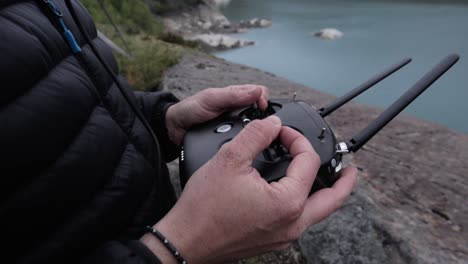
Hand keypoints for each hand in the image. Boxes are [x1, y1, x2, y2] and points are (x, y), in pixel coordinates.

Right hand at [142, 116, 356, 262]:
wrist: (186, 240)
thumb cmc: (204, 208)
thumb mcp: (229, 160)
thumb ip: (256, 135)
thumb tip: (272, 124)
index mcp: (287, 203)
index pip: (308, 162)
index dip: (297, 140)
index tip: (281, 132)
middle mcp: (292, 224)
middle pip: (332, 200)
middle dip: (344, 181)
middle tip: (351, 168)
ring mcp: (283, 236)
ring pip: (319, 213)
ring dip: (328, 194)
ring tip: (331, 180)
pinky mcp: (273, 241)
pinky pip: (301, 221)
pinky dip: (307, 204)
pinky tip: (297, 194)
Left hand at [165, 85, 268, 144]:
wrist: (174, 130)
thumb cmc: (190, 109)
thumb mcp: (210, 99)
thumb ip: (232, 96)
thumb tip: (258, 91)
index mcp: (236, 96)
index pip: (260, 93)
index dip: (265, 100)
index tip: (263, 109)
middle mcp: (238, 111)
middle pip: (260, 113)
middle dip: (262, 119)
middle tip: (261, 128)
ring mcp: (234, 126)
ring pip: (254, 130)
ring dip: (254, 134)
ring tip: (253, 140)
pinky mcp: (230, 140)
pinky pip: (243, 142)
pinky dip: (245, 144)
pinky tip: (244, 148)